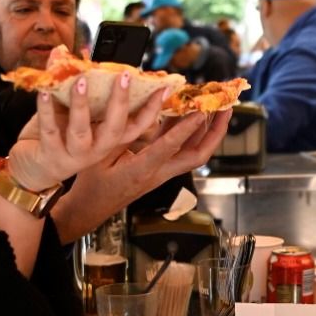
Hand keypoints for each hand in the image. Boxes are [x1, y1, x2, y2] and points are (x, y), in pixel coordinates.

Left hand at [7, 71, 165, 190]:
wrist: (29, 168)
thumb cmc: (54, 135)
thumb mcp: (69, 110)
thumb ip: (70, 85)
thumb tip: (63, 51)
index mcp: (107, 137)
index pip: (136, 125)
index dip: (152, 109)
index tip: (163, 88)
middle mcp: (97, 149)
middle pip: (115, 129)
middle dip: (120, 101)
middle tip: (124, 75)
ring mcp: (74, 155)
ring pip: (82, 131)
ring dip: (82, 105)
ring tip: (81, 79)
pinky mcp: (50, 156)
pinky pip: (49, 130)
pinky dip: (46, 110)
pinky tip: (45, 91)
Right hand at [51, 110, 232, 242]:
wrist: (90, 209)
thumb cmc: (92, 185)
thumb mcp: (98, 156)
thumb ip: (119, 133)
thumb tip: (135, 108)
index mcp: (141, 171)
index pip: (169, 148)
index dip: (186, 129)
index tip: (201, 111)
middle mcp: (158, 174)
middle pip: (196, 156)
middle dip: (215, 133)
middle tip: (226, 107)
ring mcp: (161, 173)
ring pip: (192, 153)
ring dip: (206, 131)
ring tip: (216, 106)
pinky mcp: (158, 169)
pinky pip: (180, 149)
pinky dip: (187, 131)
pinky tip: (187, 113)